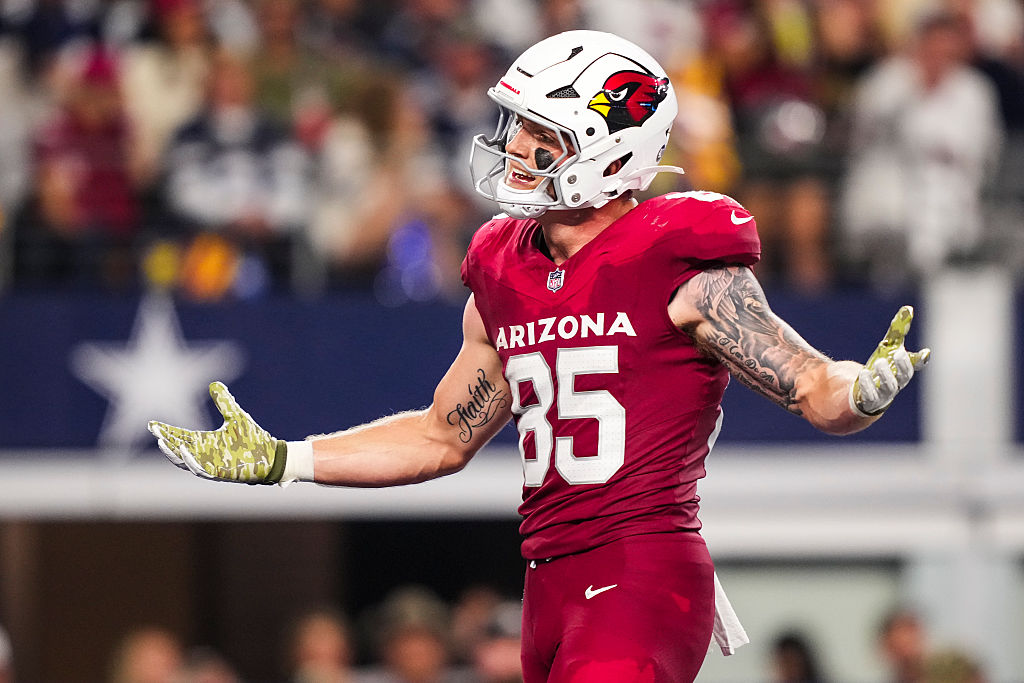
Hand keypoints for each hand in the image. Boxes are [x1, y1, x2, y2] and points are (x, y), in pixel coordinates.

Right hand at [148, 382, 286, 483]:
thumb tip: (214, 383)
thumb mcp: (236, 416)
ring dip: (173, 452)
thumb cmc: (253, 439)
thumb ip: (224, 402)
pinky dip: (191, 461)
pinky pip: (200, 470)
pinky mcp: (219, 473)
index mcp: (205, 442)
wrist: (272, 456)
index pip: (179, 436)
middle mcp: (204, 455)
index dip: (166, 431)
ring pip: (184, 462)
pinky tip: (185, 450)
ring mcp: (210, 465)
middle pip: (177, 449)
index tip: (152, 424)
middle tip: (154, 431)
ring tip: (163, 441)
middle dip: (165, 441)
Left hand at [850, 306, 930, 416]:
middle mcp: (897, 383)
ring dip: (885, 375)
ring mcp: (884, 394)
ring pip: (889, 387)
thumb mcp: (888, 348)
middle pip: (904, 376)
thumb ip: (898, 331)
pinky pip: (871, 395)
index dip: (921, 360)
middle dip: (903, 366)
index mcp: (903, 369)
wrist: (863, 395)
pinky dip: (868, 385)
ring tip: (879, 362)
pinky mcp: (870, 401)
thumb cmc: (881, 369)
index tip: (925, 353)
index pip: (916, 365)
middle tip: (898, 353)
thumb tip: (908, 309)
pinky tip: (863, 374)